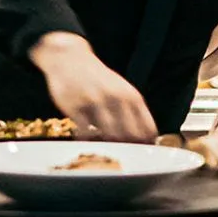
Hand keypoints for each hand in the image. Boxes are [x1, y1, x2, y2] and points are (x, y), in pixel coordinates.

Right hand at [28, 33, 155, 142]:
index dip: (146, 146)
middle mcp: (117, 98)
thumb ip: (132, 111)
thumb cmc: (97, 79)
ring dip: (107, 147)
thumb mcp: (121, 89)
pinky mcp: (76, 107)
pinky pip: (85, 134)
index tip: (139, 154)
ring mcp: (96, 102)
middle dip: (127, 150)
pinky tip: (84, 140)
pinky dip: (86, 141)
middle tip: (119, 157)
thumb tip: (145, 139)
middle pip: (131, 136)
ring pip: (109, 136)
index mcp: (131, 96)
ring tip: (101, 151)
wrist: (69, 58)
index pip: (148, 129)